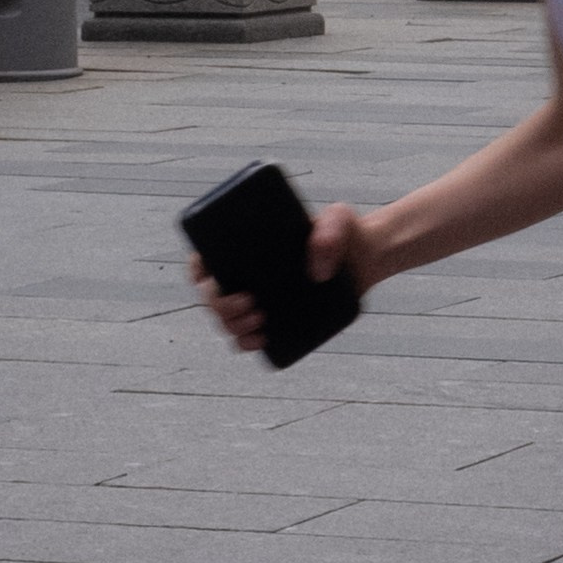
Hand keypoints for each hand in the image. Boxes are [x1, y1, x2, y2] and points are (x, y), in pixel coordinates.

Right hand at [190, 198, 379, 358]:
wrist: (365, 257)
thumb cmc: (343, 231)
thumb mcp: (338, 220)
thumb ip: (330, 232)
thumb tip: (316, 271)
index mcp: (245, 247)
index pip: (204, 260)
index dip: (197, 271)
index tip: (213, 278)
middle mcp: (245, 275)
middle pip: (212, 296)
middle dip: (220, 306)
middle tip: (250, 303)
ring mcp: (259, 299)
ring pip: (226, 320)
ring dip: (232, 327)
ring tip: (260, 323)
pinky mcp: (275, 319)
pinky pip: (248, 337)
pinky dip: (246, 343)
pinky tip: (259, 341)